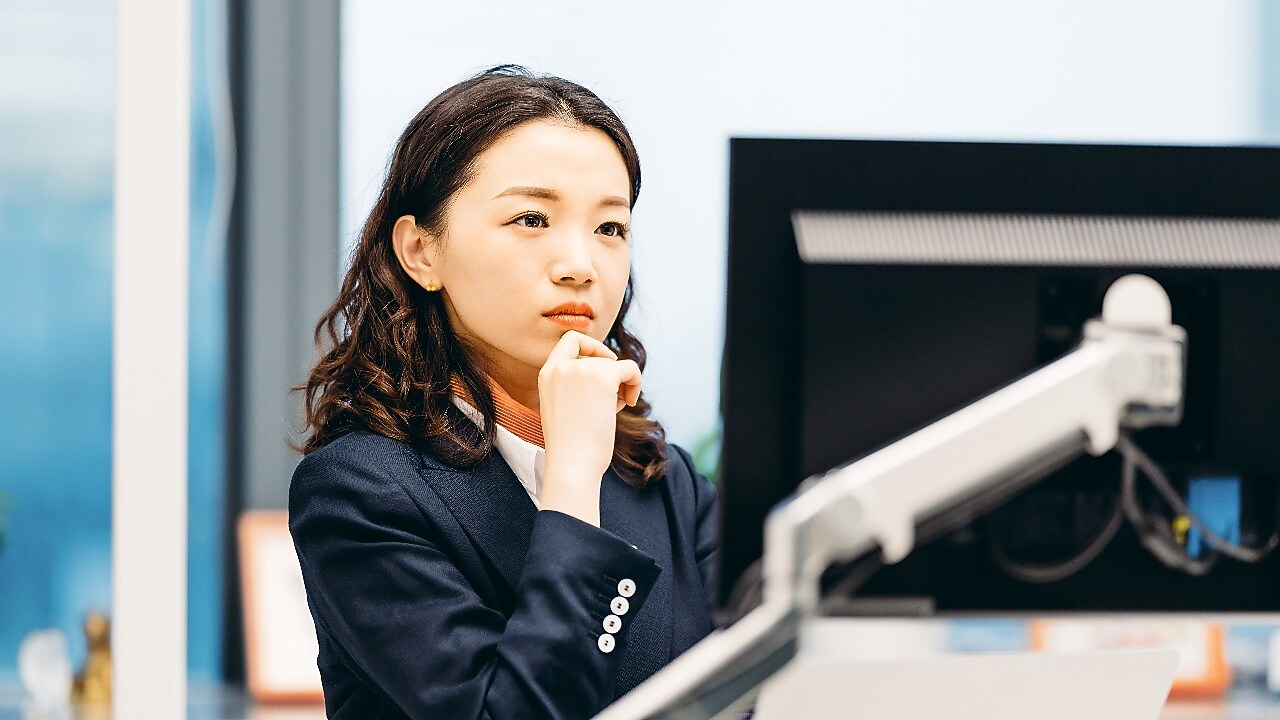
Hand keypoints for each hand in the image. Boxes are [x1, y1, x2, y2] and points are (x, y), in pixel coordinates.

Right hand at [537, 330, 642, 526]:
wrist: (572, 465)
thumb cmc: (571, 447)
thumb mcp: (563, 407)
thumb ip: (576, 385)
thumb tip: (611, 368)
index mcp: (546, 374)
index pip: (570, 340)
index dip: (592, 347)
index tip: (604, 365)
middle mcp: (561, 367)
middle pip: (598, 358)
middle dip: (610, 379)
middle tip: (611, 405)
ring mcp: (581, 370)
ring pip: (615, 365)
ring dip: (621, 386)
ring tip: (613, 411)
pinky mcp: (603, 377)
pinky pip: (630, 368)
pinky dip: (636, 382)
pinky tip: (630, 402)